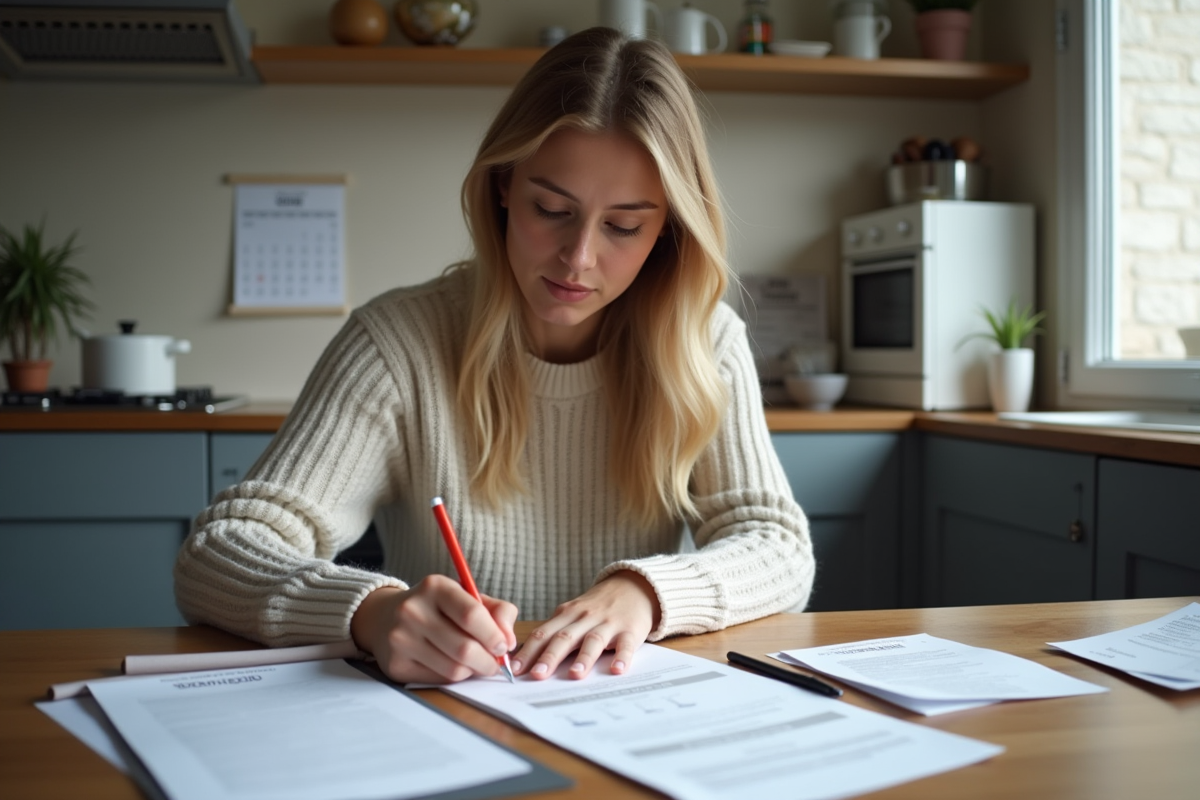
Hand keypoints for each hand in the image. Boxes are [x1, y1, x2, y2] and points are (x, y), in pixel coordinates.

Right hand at [350, 575, 516, 683]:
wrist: (385, 617)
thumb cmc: (436, 607)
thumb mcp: (466, 597)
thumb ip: (497, 611)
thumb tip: (509, 641)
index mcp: (435, 587)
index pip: (472, 614)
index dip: (494, 635)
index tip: (504, 645)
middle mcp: (413, 610)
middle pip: (464, 648)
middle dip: (488, 661)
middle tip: (495, 663)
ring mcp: (401, 639)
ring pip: (453, 669)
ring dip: (472, 671)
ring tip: (474, 662)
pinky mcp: (395, 664)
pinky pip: (438, 679)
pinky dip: (453, 677)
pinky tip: (452, 665)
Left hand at [511, 571, 659, 680]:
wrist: (633, 586)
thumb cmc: (597, 607)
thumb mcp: (573, 614)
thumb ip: (554, 632)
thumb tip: (526, 659)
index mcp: (567, 614)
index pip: (543, 634)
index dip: (528, 652)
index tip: (515, 669)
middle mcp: (585, 617)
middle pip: (564, 638)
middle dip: (550, 657)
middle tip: (537, 675)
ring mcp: (608, 623)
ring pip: (593, 640)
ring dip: (583, 658)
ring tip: (575, 675)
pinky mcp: (630, 630)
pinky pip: (625, 645)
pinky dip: (622, 657)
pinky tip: (617, 670)